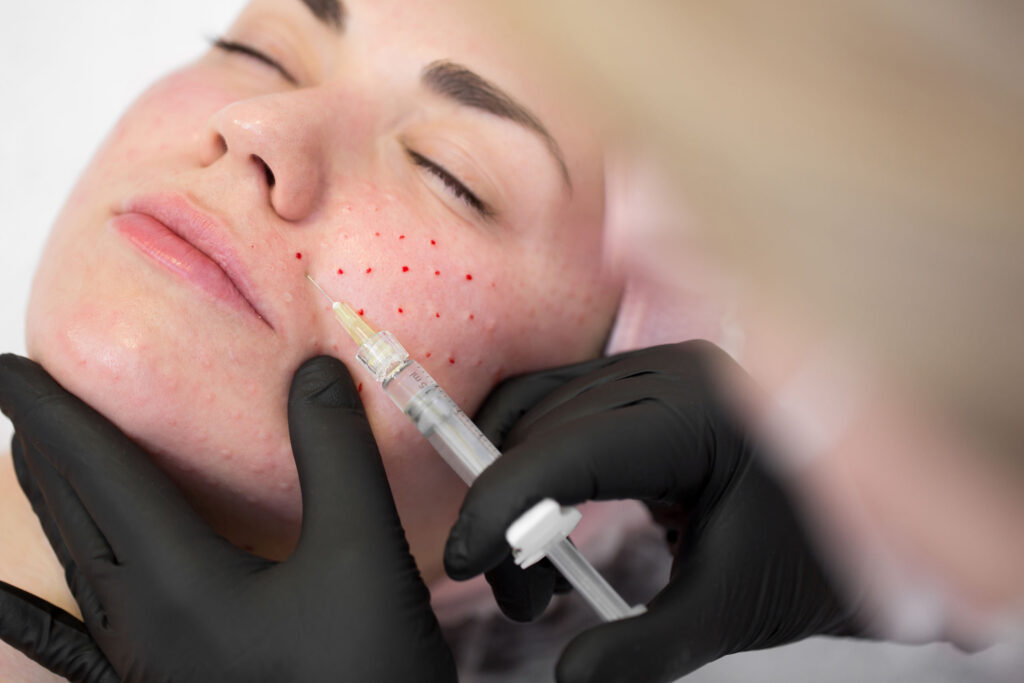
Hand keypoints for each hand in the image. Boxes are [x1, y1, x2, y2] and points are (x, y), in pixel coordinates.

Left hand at [0, 354, 455, 682]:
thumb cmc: (360, 677)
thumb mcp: (363, 556)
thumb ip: (335, 456)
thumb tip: (315, 369)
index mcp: (179, 582)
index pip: (101, 475)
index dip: (54, 415)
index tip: (7, 369)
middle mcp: (143, 624)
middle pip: (76, 519)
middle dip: (45, 453)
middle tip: (17, 401)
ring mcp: (145, 668)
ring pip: (76, 571)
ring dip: (51, 509)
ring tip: (27, 466)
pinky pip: (76, 647)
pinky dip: (31, 619)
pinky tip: (2, 605)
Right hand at [446, 341, 862, 682]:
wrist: (888, 526)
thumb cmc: (819, 556)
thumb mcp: (732, 609)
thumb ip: (645, 647)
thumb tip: (569, 678)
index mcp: (695, 410)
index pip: (566, 445)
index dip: (500, 501)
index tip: (465, 560)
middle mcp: (669, 371)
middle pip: (540, 428)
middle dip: (509, 514)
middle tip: (525, 598)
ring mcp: (658, 372)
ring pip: (539, 412)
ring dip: (517, 488)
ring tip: (538, 570)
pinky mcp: (649, 390)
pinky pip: (563, 411)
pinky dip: (540, 467)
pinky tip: (558, 523)